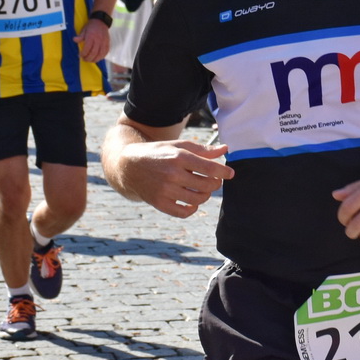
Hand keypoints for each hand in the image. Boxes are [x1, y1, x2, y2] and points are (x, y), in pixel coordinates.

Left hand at [78, 17, 110, 62]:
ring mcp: (104, 42)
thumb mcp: (84, 29)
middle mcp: (98, 40)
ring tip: (90, 60)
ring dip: (95, 59)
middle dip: (88, 58)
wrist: (101, 21)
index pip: (87, 48)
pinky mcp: (108, 43)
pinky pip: (106, 52)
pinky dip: (102, 57)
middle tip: (84, 59)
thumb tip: (74, 40)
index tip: (80, 55)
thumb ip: (80, 36)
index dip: (83, 53)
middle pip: (93, 53)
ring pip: (100, 54)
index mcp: (91, 36)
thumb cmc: (91, 26)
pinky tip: (98, 58)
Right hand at [117, 138, 231, 217]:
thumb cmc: (159, 153)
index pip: (209, 168)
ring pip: (197, 199)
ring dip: (206, 195)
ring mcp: (165, 190)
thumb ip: (203, 150)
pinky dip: (192, 208)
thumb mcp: (179, 146)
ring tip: (203, 188)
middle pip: (206, 185)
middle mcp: (172, 174)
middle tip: (214, 180)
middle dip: (215, 183)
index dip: (223, 172)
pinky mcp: (159, 203)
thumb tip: (225, 149)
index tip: (230, 173)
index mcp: (178, 157)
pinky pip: (183, 212)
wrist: (129, 166)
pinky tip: (192, 201)